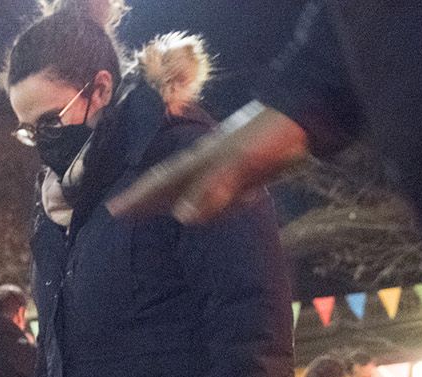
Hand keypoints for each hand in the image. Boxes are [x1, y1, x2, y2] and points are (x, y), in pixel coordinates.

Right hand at [106, 102, 309, 223]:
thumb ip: (214, 188)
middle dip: (148, 200)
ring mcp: (227, 165)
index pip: (161, 182)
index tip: (113, 211)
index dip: (138, 198)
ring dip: (176, 201)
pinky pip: (219, 191)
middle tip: (125, 214)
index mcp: (202, 161)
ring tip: (158, 212)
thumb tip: (182, 216)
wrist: (309, 116)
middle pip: (171, 185)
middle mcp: (208, 163)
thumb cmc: (273, 138)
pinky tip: (214, 207)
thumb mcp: (243, 163)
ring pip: (194, 189)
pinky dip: (210, 202)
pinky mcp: (246, 170)